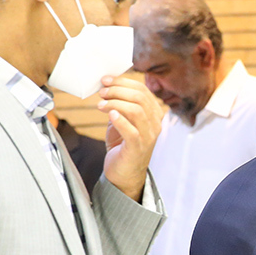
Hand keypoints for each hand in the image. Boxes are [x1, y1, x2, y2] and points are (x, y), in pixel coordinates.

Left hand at [99, 76, 163, 200]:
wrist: (124, 173)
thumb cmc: (122, 145)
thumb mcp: (121, 120)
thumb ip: (119, 104)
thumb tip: (106, 86)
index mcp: (153, 114)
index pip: (142, 90)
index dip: (123, 82)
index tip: (105, 80)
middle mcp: (155, 124)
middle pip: (140, 97)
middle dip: (117, 90)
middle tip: (101, 92)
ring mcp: (149, 137)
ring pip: (136, 111)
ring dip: (115, 103)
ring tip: (100, 104)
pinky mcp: (138, 148)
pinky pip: (131, 131)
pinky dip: (119, 120)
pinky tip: (109, 114)